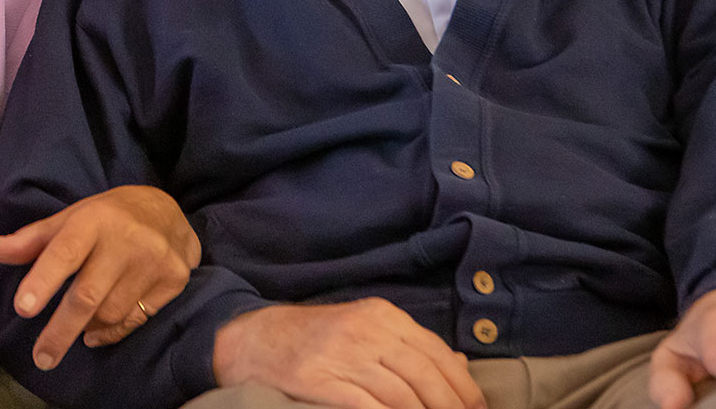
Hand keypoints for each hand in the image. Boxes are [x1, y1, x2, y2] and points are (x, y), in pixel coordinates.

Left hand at [0, 185, 199, 369]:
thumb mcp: (71, 218)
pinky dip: (110, 332)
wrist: (169, 212)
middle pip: (88, 294)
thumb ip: (33, 239)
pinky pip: (134, 320)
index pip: (65, 251)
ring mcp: (154, 262)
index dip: (43, 280)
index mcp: (94, 219)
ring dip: (86, 327)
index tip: (23, 308)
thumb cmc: (109, 217)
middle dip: (61, 330)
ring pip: (110, 313)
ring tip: (76, 327)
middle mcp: (126, 240)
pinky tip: (96, 332)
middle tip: (42, 357)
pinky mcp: (174, 281)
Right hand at [213, 300, 485, 408]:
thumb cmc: (315, 339)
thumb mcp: (363, 328)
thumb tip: (461, 366)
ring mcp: (341, 354)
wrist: (253, 339)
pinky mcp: (319, 380)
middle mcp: (365, 329)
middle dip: (450, 407)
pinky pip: (366, 406)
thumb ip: (408, 344)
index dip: (462, 387)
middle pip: (424, 374)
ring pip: (401, 394)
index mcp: (381, 315)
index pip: (436, 352)